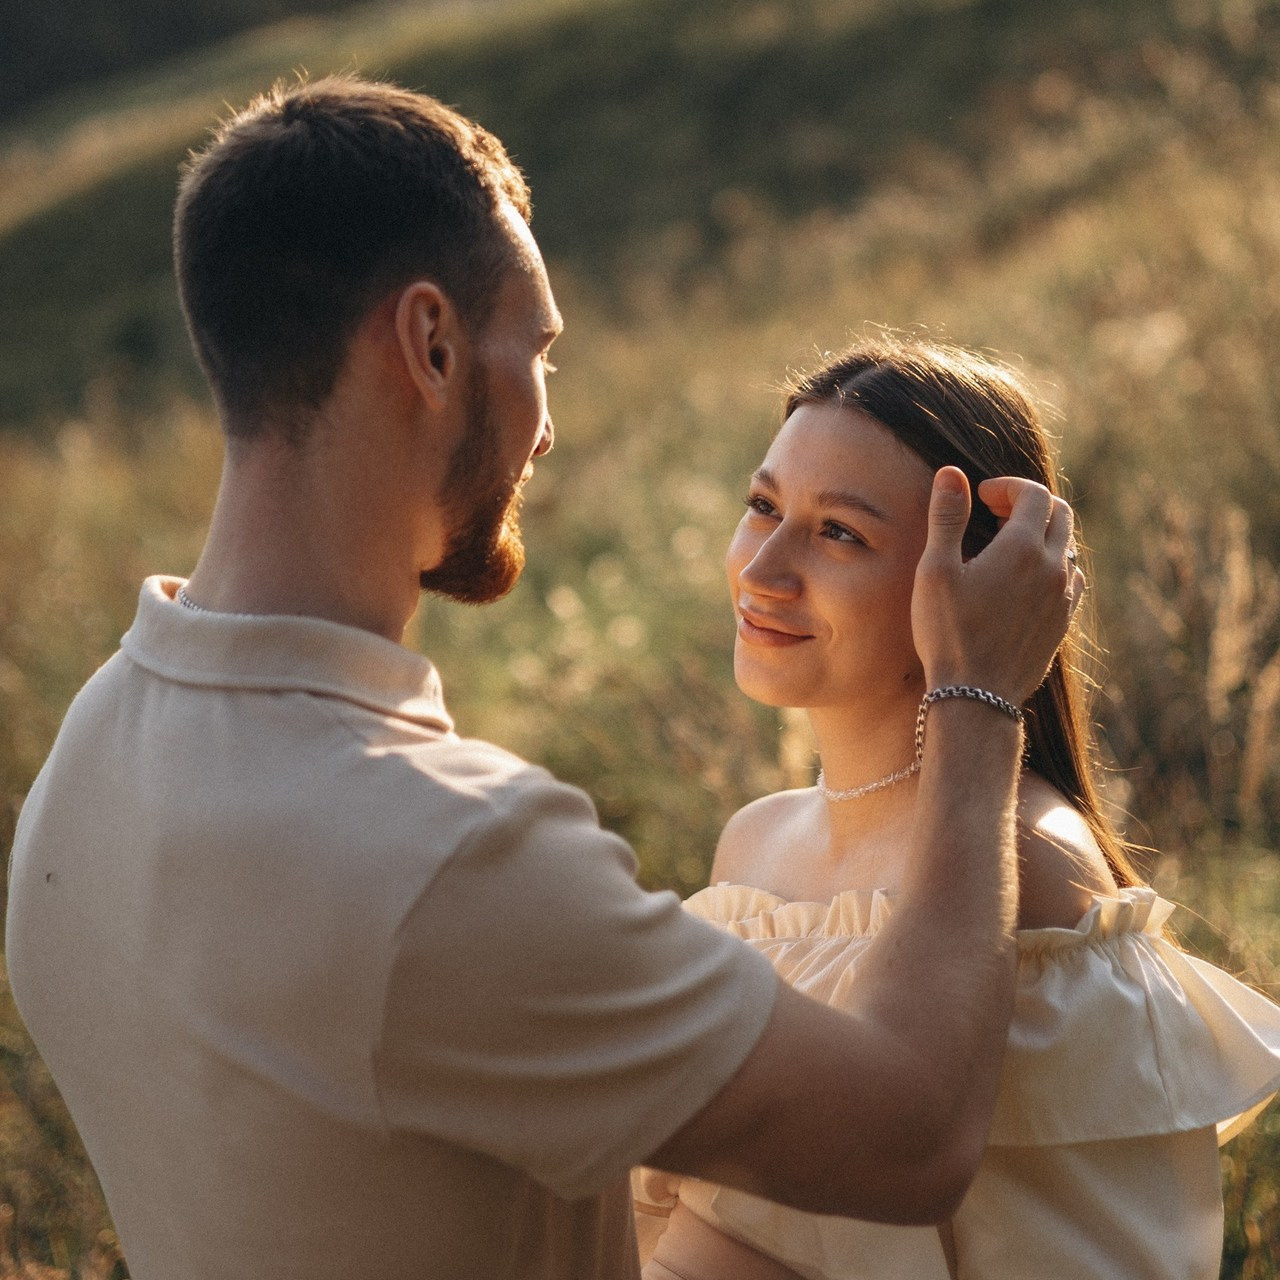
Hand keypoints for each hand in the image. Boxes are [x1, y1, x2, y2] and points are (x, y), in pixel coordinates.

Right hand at [911, 467, 1083, 703]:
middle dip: (1027, 503)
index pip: (1033, 493)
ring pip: (1067, 545)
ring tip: (1004, 545)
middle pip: (1059, 513)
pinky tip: (1022, 579)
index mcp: (1021, 549)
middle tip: (993, 513)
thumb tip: (952, 473)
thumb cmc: (948, 633)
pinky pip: (1071, 578)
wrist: (977, 695)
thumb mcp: (935, 571)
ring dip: (1040, 533)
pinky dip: (1051, 564)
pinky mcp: (1063, 621)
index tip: (979, 497)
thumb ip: (946, 517)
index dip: (1006, 486)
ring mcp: (1063, 596)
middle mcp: (1052, 568)